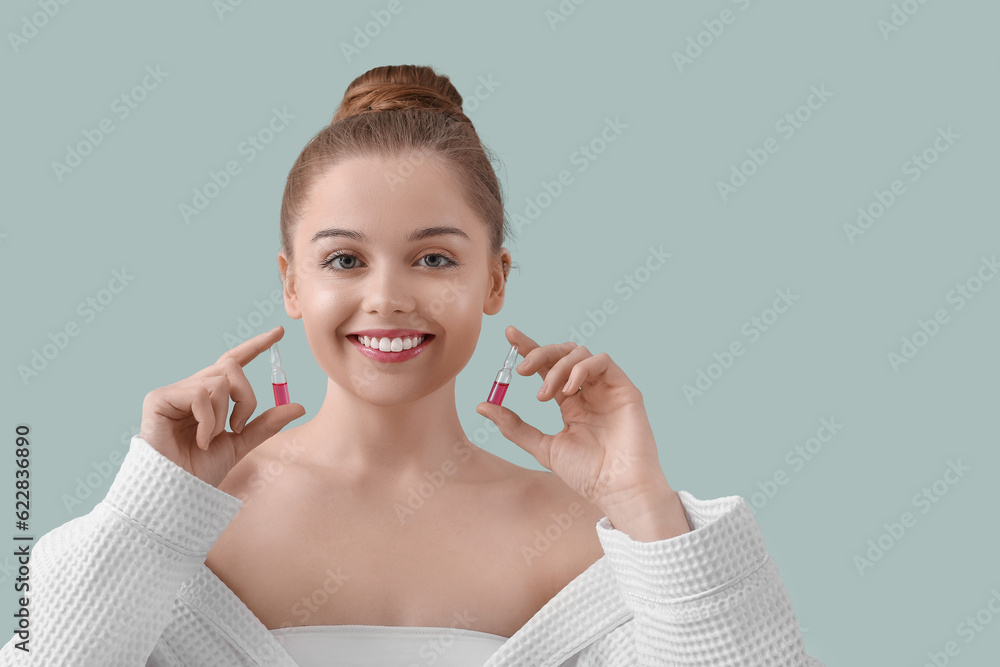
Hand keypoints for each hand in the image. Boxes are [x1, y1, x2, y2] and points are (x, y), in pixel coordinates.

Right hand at [139, 325, 305, 487]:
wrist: (177, 492)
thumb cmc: (202, 470)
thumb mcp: (241, 443)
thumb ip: (266, 424)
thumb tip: (299, 406)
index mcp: (210, 395)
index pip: (234, 361)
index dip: (256, 346)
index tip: (279, 332)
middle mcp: (191, 387)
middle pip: (231, 368)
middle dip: (246, 398)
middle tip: (238, 427)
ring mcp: (173, 392)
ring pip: (218, 381)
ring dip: (224, 415)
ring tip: (212, 438)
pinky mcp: (158, 398)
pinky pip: (199, 393)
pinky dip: (209, 420)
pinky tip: (200, 440)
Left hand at [476, 325, 678, 532]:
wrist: (616, 490)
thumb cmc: (587, 474)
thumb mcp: (543, 448)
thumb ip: (514, 426)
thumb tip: (483, 406)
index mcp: (570, 403)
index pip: (548, 366)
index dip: (529, 348)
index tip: (509, 335)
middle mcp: (589, 391)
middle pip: (563, 354)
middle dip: (539, 353)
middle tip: (519, 370)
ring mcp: (607, 388)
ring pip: (580, 353)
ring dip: (557, 367)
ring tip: (544, 394)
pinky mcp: (625, 389)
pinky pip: (603, 361)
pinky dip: (581, 368)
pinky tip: (568, 390)